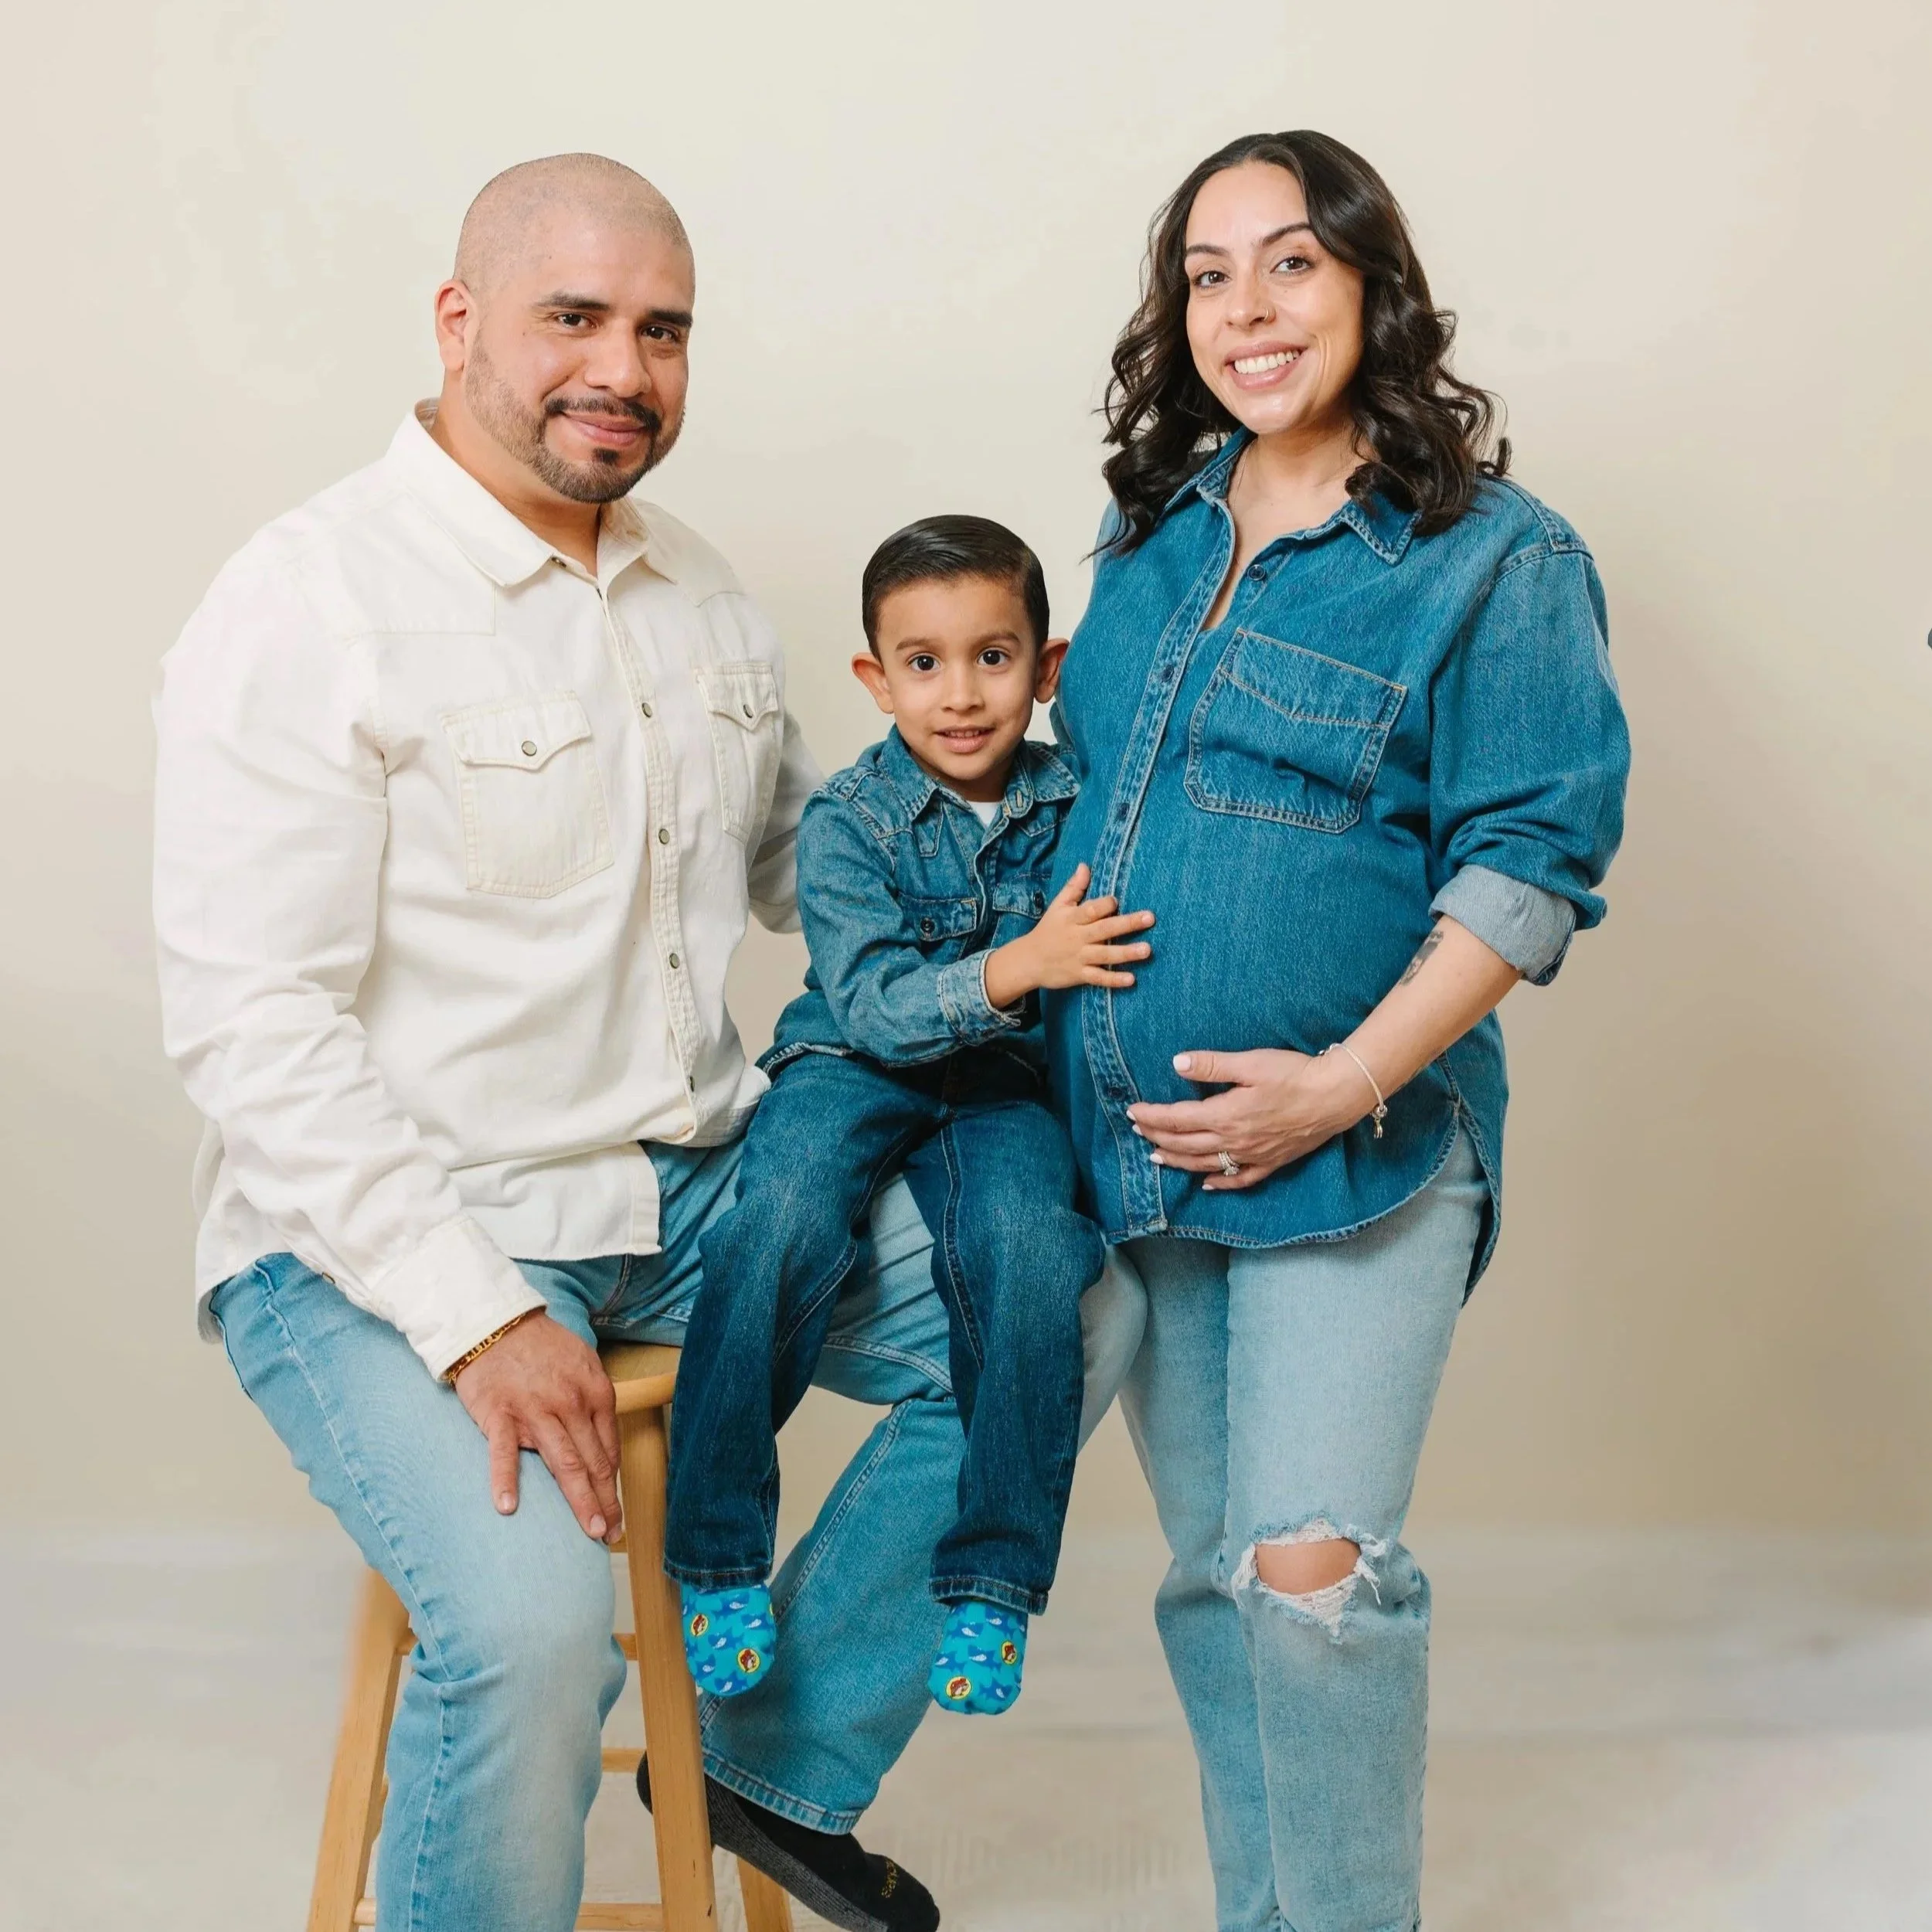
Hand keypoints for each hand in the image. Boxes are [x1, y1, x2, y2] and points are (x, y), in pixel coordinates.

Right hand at [453, 1313, 621, 1541]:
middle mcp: (571, 1403)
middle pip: (593, 1462)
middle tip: (613, 1534)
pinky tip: (508, 1507)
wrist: (497, 1323)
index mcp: (596, 1392)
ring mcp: (535, 1411)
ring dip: (580, 1501)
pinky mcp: (500, 1414)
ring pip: (563, 1463)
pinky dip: (505, 1480)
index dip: (615, 1485)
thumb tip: (605, 1448)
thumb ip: (595, 1404)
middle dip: (606, 1502)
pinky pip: (503, 1453)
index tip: (617, 1512)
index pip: (610, 1449)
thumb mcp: (584, 1365)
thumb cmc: (542, 1348)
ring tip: (591, 1531)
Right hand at [983, 863, 1154, 1006]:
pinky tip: (1132, 979)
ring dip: (1126, 953)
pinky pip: (1099, 978)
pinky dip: (1114, 980)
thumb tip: (1085, 866)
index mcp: (1072, 919)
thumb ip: (1073, 887)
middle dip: (1127, 924)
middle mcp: (1077, 937)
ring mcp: (1079, 957)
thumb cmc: (1048, 930)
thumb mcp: (1057, 906)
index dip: (1105, 904)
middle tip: (1149, 918)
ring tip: (1147, 950)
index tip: (1117, 900)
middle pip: (1104, 929)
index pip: (1091, 909)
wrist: (1028, 961)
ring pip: (1105, 955)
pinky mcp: (1079, 975)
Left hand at [1126, 1047, 1371, 1190]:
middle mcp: (1234, 1141)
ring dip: (1177, 1161)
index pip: (1177, 1120)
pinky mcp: (1271, 1163)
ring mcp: (1253, 1156)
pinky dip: (1219, 1183)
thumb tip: (1177, 1064)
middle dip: (1157, 1137)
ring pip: (1205, 1165)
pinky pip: (1239, 1180)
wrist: (1336, 1097)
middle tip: (1137, 1130)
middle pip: (1185, 1144)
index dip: (1151, 1116)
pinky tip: (1206, 1183)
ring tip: (1156, 1156)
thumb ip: (1212, 1066)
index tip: (1132, 1111)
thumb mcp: (1251, 1063)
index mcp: (1225, 1115)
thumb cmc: (1295, 1074)